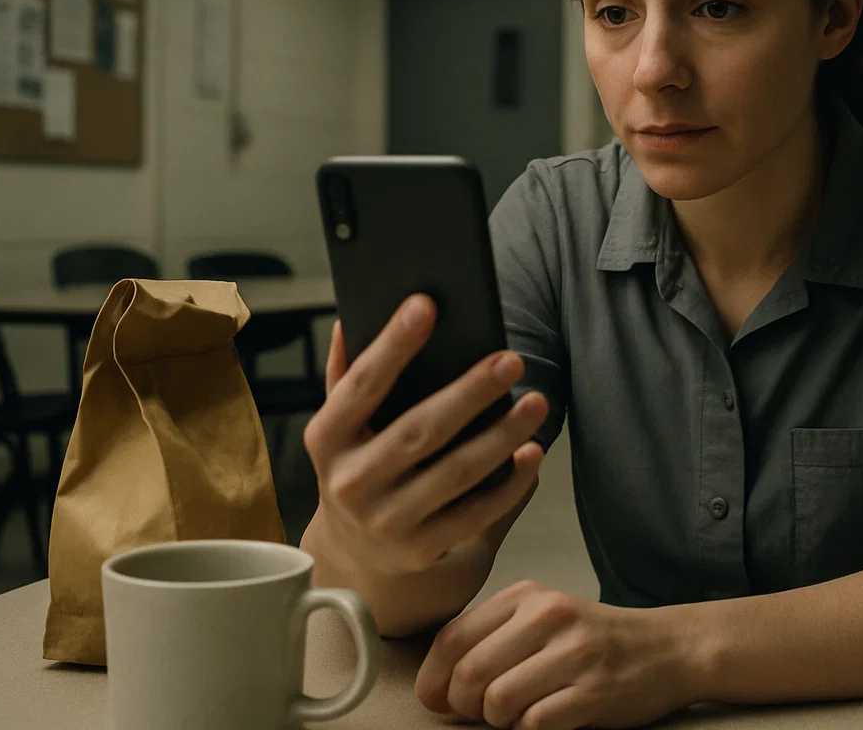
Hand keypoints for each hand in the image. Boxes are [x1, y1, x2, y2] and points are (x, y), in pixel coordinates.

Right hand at [302, 294, 548, 580]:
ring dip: (501, 436)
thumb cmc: (359, 467)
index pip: (360, 385)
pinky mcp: (422, 549)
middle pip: (418, 431)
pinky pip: (476, 513)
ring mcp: (386, 522)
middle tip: (511, 359)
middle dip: (468, 393)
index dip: (392, 345)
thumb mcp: (341, 428)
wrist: (357, 557)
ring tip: (536, 402)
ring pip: (455, 473)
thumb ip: (345, 376)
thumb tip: (347, 317)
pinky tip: (533, 452)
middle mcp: (350, 483)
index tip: (426, 304)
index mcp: (326, 440)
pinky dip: (509, 484)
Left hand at [415, 580, 699, 729]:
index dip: (434, 679)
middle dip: (465, 705)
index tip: (437, 699)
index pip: (453, 638)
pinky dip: (532, 729)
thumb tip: (434, 688)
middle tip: (483, 712)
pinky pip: (534, 723)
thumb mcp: (542, 618)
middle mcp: (549, 616)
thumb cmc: (592, 640)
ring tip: (521, 712)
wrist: (667, 649)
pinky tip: (549, 716)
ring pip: (498, 702)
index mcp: (527, 596)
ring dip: (500, 720)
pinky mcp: (593, 692)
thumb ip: (490, 639)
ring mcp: (574, 654)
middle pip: (470, 674)